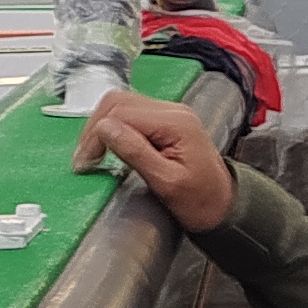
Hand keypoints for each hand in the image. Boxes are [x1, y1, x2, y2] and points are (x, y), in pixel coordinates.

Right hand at [72, 88, 235, 234]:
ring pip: (122, 104)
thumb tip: (104, 128)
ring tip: (92, 154)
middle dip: (95, 127)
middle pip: (119, 102)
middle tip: (84, 158)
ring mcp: (169, 114)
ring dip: (102, 126)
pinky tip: (107, 147)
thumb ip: (135, 152)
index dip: (96, 135)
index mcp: (175, 123)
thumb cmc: (201, 200)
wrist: (224, 205)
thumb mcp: (167, 183)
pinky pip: (131, 114)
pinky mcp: (165, 122)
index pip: (122, 114)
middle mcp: (173, 111)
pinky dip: (114, 128)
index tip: (84, 161)